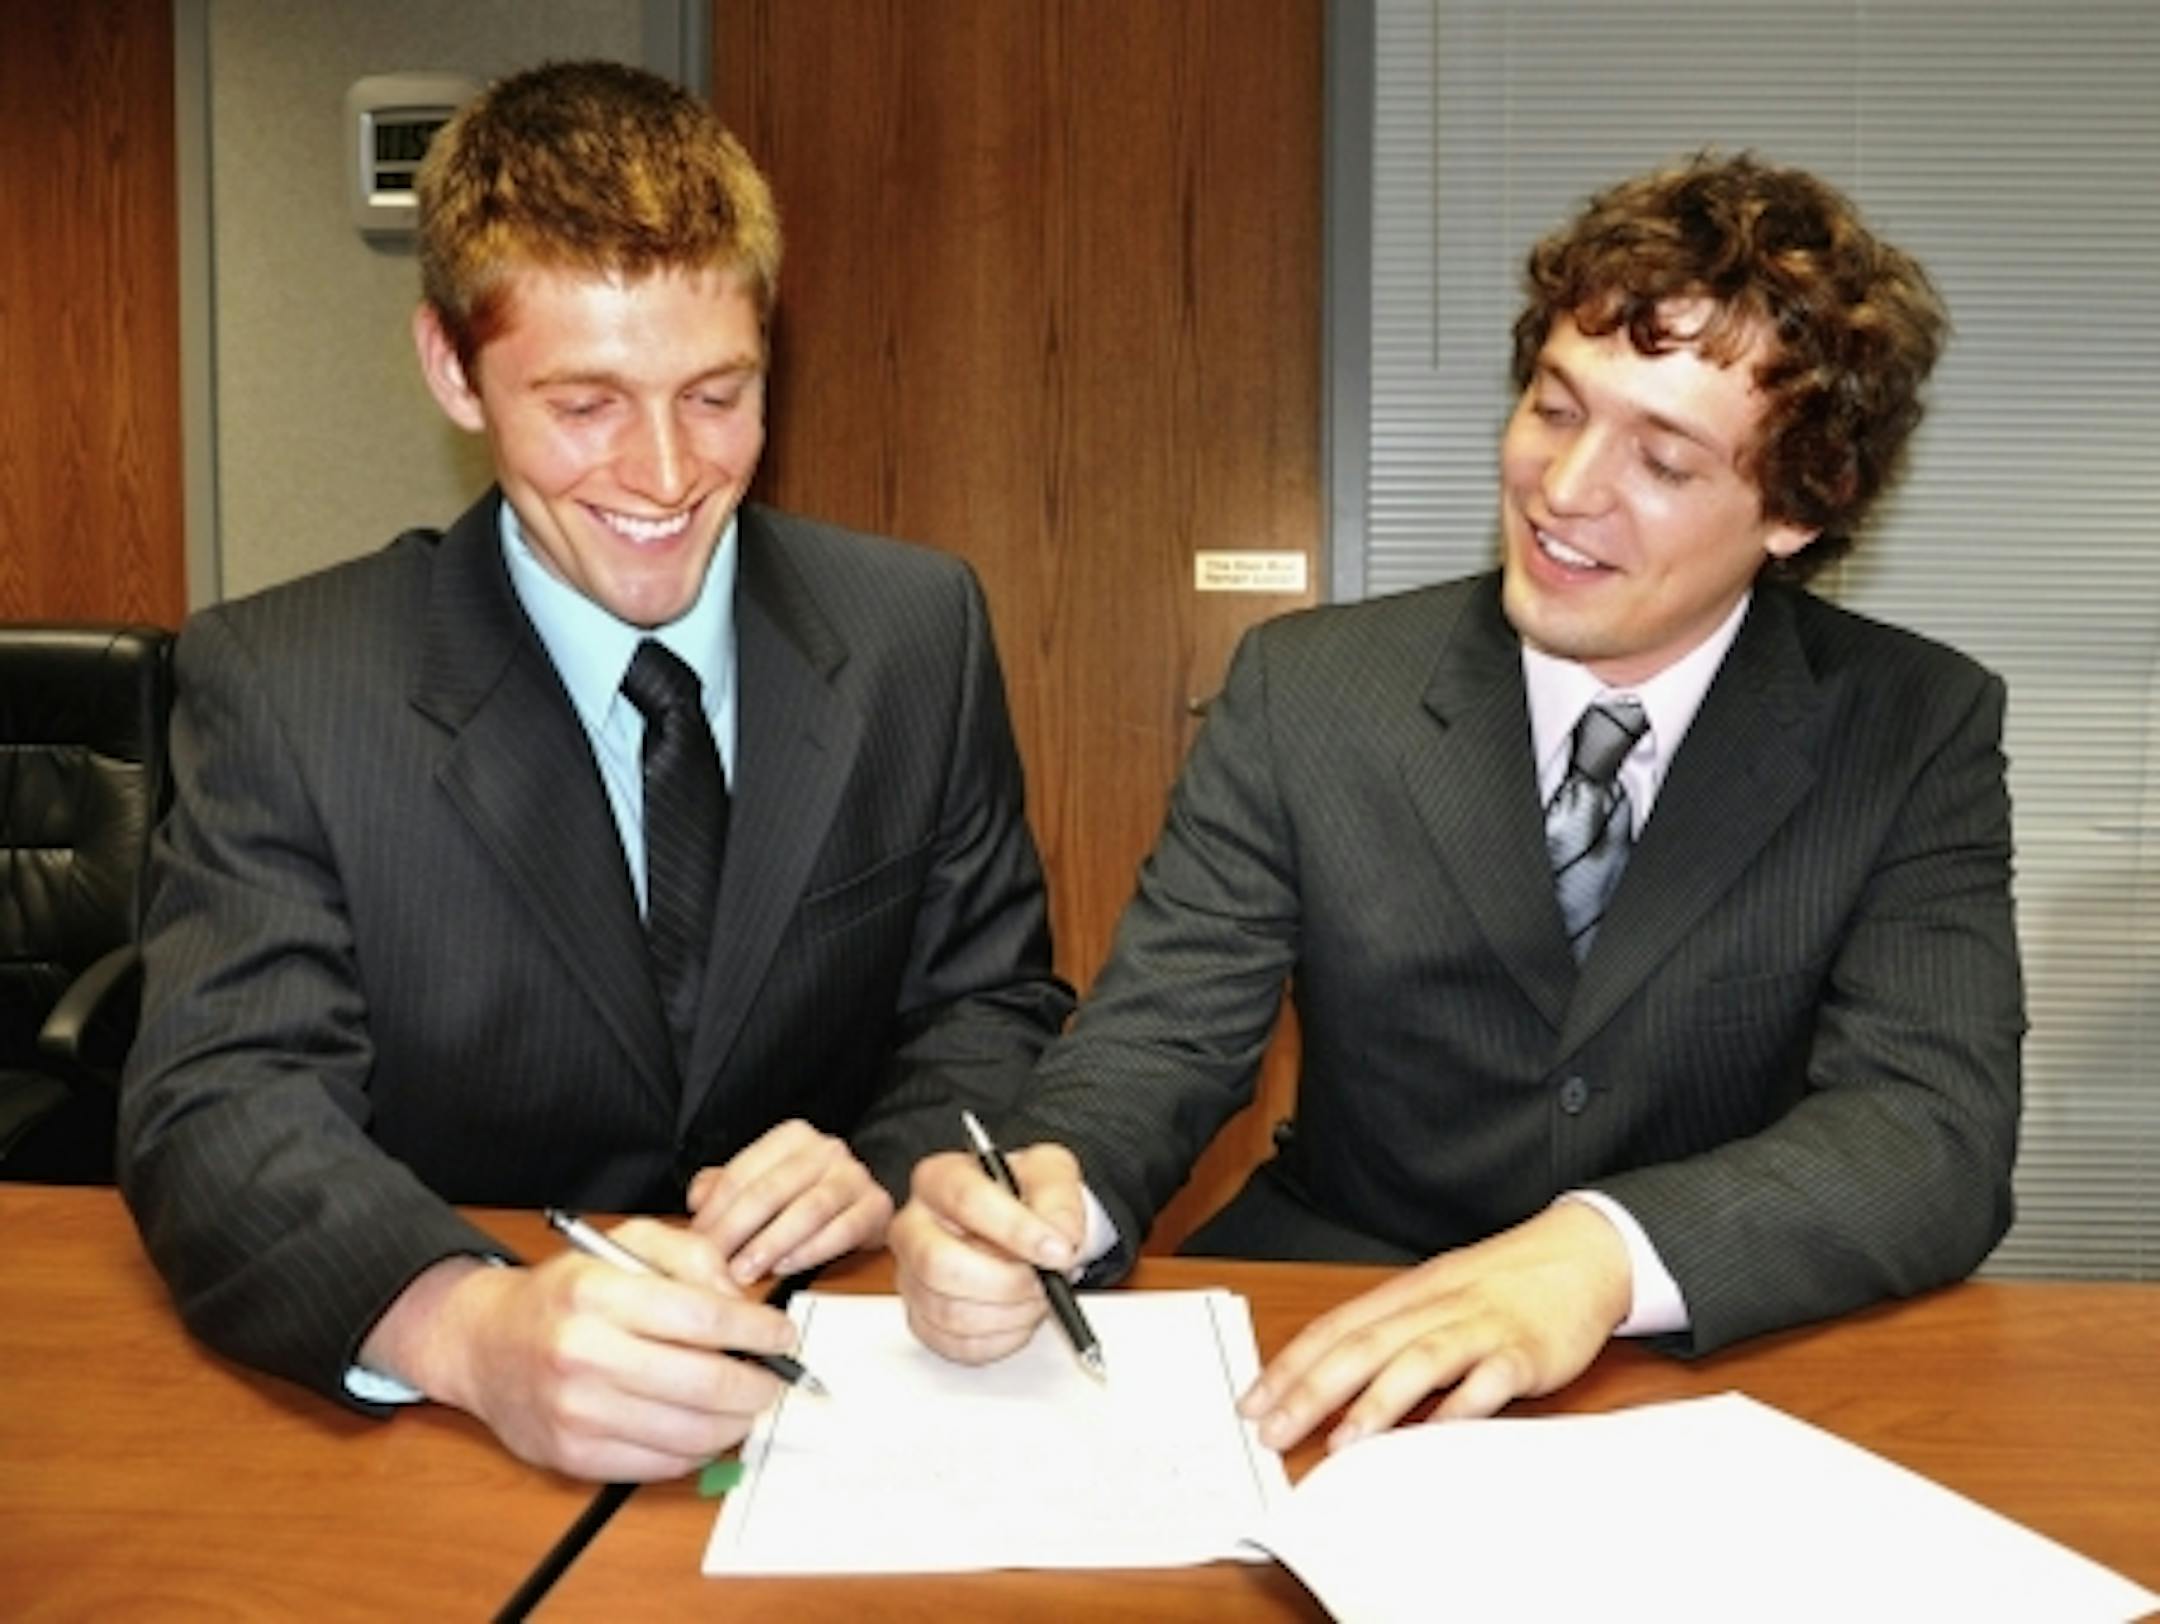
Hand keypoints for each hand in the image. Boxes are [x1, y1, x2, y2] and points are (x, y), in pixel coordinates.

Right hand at [361, 1218, 801, 1480]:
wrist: (485, 1344)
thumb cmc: (566, 1292)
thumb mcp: (625, 1244)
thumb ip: (692, 1255)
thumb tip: (742, 1300)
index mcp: (596, 1292)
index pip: (702, 1317)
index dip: (757, 1330)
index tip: (783, 1335)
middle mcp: (581, 1353)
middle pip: (704, 1382)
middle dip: (757, 1384)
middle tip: (775, 1378)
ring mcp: (576, 1412)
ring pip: (690, 1432)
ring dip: (735, 1422)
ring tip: (747, 1404)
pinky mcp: (573, 1456)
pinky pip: (660, 1464)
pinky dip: (696, 1449)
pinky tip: (704, 1425)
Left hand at [686, 1119, 892, 1284]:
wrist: (863, 1198)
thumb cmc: (805, 1193)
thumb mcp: (761, 1181)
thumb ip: (723, 1187)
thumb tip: (697, 1199)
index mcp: (792, 1137)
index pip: (743, 1173)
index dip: (715, 1211)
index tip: (697, 1242)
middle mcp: (826, 1150)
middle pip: (771, 1191)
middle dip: (738, 1231)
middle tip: (717, 1264)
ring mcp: (855, 1176)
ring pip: (808, 1210)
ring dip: (772, 1244)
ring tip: (746, 1271)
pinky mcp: (877, 1206)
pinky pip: (843, 1230)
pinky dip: (811, 1251)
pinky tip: (786, 1267)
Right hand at [890, 1143, 1085, 1364]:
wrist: (1025, 1230)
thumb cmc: (1027, 1197)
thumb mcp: (1052, 1175)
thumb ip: (1059, 1200)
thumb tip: (1059, 1235)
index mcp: (939, 1179)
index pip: (966, 1201)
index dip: (1015, 1229)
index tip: (1057, 1250)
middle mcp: (914, 1228)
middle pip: (938, 1263)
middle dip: (1005, 1282)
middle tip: (1045, 1282)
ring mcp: (913, 1277)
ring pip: (950, 1312)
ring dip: (1009, 1313)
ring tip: (1038, 1296)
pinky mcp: (923, 1320)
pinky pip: (958, 1345)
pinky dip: (1001, 1338)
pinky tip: (1020, 1315)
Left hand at [1238, 1202, 1632, 1452]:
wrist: (1582, 1252)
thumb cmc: (1501, 1283)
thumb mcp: (1437, 1296)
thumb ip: (1390, 1334)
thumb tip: (1329, 1381)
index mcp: (1408, 1293)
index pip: (1335, 1327)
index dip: (1290, 1365)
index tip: (1252, 1403)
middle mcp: (1436, 1306)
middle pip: (1364, 1345)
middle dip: (1312, 1390)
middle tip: (1272, 1430)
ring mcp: (1481, 1327)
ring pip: (1420, 1360)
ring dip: (1377, 1403)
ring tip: (1341, 1443)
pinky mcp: (1526, 1352)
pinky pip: (1490, 1379)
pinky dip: (1462, 1405)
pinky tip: (1436, 1433)